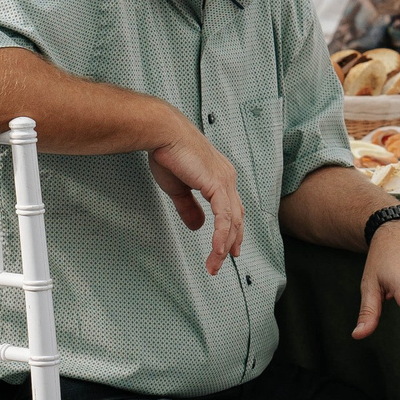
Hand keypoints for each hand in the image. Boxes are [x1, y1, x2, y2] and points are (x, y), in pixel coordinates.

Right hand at [149, 128, 243, 275]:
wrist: (163, 134)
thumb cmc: (168, 154)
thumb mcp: (179, 189)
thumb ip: (189, 208)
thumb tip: (198, 227)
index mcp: (221, 177)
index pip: (233, 209)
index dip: (233, 230)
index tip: (229, 248)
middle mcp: (228, 178)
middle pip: (237, 218)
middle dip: (232, 243)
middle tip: (223, 262)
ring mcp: (225, 181)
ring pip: (232, 221)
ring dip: (224, 246)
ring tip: (214, 264)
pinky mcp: (217, 184)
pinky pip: (224, 217)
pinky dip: (222, 236)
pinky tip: (218, 250)